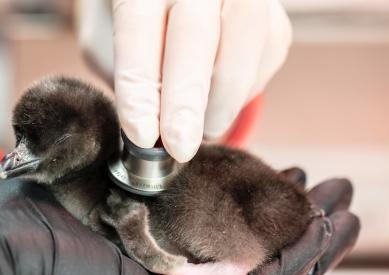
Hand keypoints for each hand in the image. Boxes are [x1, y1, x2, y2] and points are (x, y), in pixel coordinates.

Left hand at [0, 169, 358, 274]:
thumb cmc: (21, 222)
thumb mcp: (93, 195)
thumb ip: (135, 192)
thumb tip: (164, 166)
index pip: (224, 255)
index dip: (266, 223)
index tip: (291, 180)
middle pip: (253, 273)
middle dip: (302, 237)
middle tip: (340, 198)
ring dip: (308, 252)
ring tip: (348, 213)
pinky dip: (286, 267)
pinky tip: (318, 234)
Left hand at [78, 0, 291, 161]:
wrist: (183, 4)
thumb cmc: (142, 26)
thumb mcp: (114, 41)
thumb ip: (128, 78)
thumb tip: (146, 134)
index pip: (139, 31)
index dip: (141, 88)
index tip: (142, 135)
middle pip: (194, 36)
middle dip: (187, 101)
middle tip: (179, 146)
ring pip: (239, 51)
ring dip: (218, 105)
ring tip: (199, 132)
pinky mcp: (275, 18)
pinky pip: (264, 63)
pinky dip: (241, 96)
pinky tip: (219, 100)